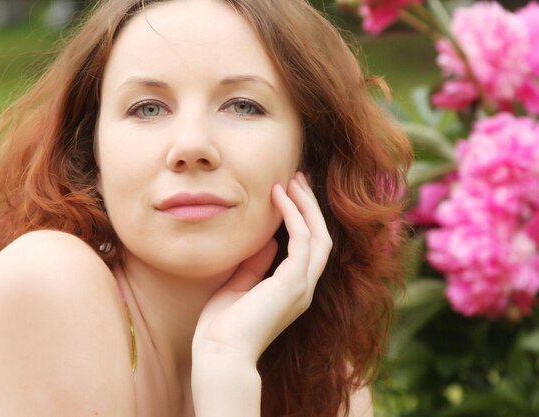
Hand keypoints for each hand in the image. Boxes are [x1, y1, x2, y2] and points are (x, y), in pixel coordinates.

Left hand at [193, 172, 332, 362]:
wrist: (220, 353)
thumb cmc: (222, 326)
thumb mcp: (240, 285)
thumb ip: (256, 264)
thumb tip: (267, 240)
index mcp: (292, 291)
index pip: (308, 248)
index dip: (303, 218)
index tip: (289, 193)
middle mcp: (304, 288)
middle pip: (321, 237)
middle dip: (310, 206)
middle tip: (298, 178)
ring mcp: (302, 286)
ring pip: (318, 236)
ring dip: (306, 205)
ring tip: (292, 180)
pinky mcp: (294, 283)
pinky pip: (302, 239)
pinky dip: (293, 215)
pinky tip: (278, 197)